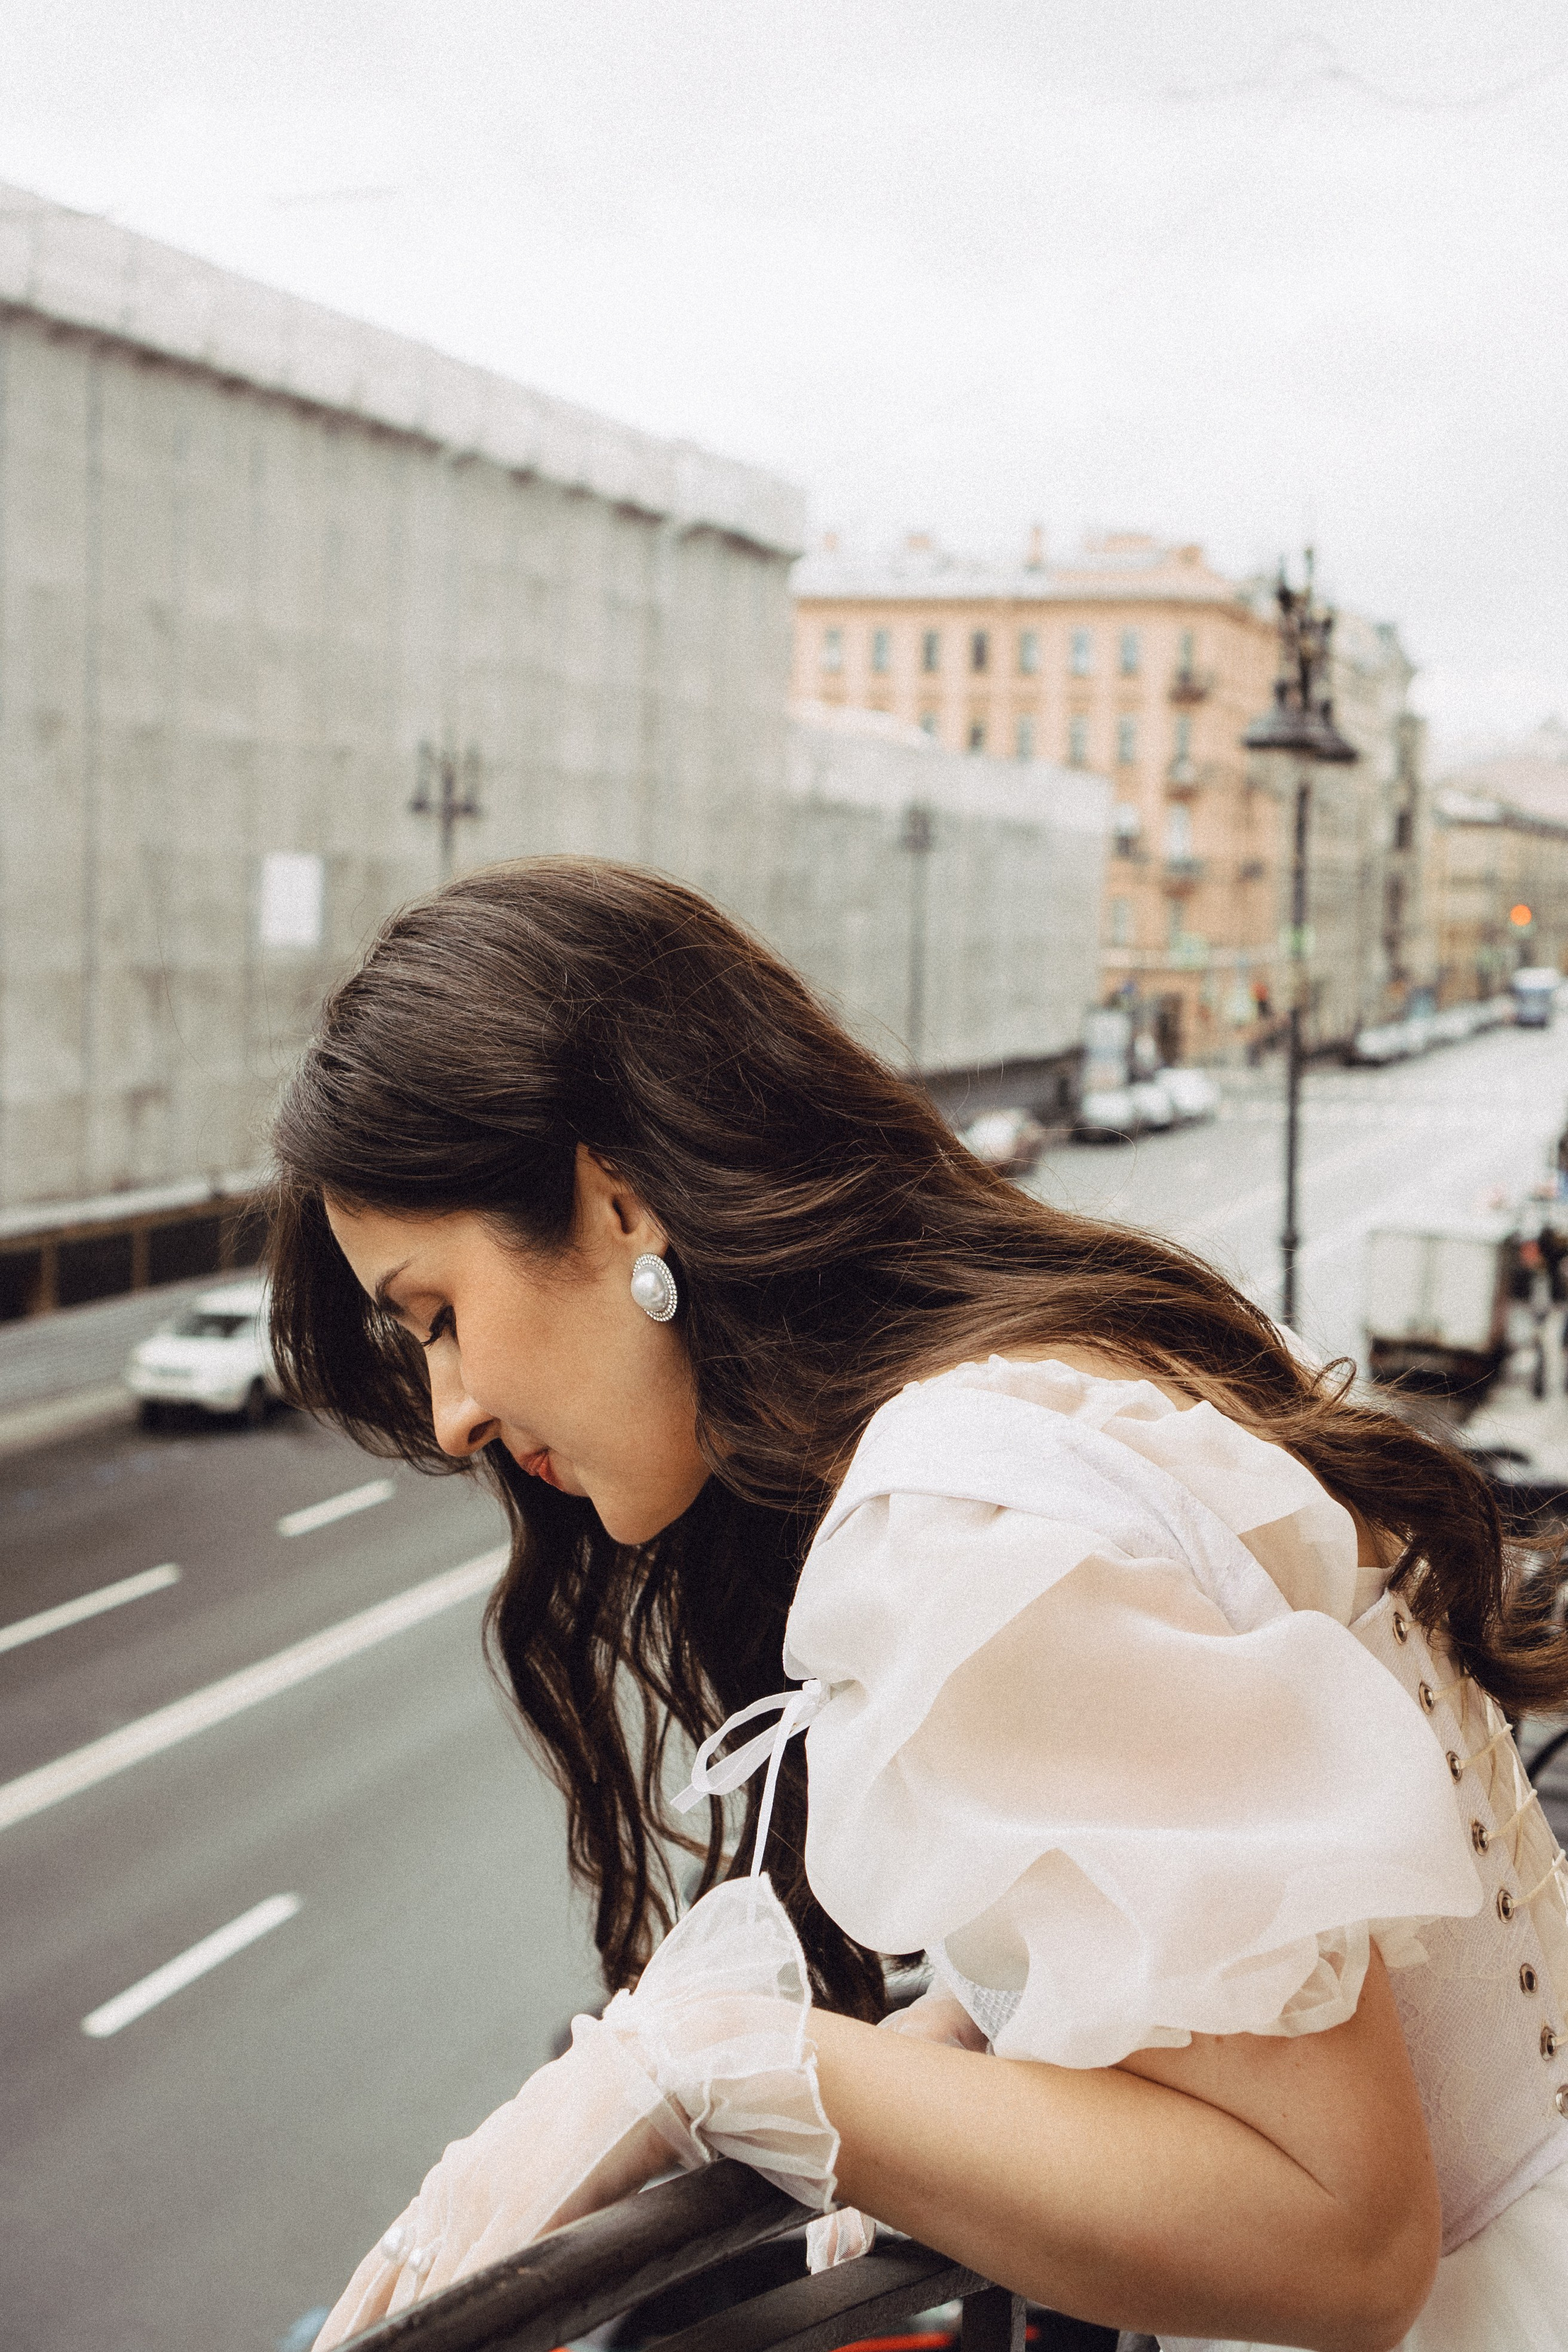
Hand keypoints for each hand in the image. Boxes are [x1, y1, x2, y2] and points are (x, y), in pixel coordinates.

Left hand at [313, 1879, 840, 2348]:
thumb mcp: (549, 2155)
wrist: (660, 2058)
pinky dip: (474, 2333)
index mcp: (460, 2171)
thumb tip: (513, 2244)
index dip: (355, 2315)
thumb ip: (522, 2206)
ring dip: (419, 2339)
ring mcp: (487, 2198)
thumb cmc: (616, 2103)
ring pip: (426, 2297)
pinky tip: (498, 2347)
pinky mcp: (525, 2214)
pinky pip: (483, 2293)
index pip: (385, 2261)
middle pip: (387, 2285)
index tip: (331, 2351)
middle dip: (362, 2335)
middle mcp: (459, 2182)